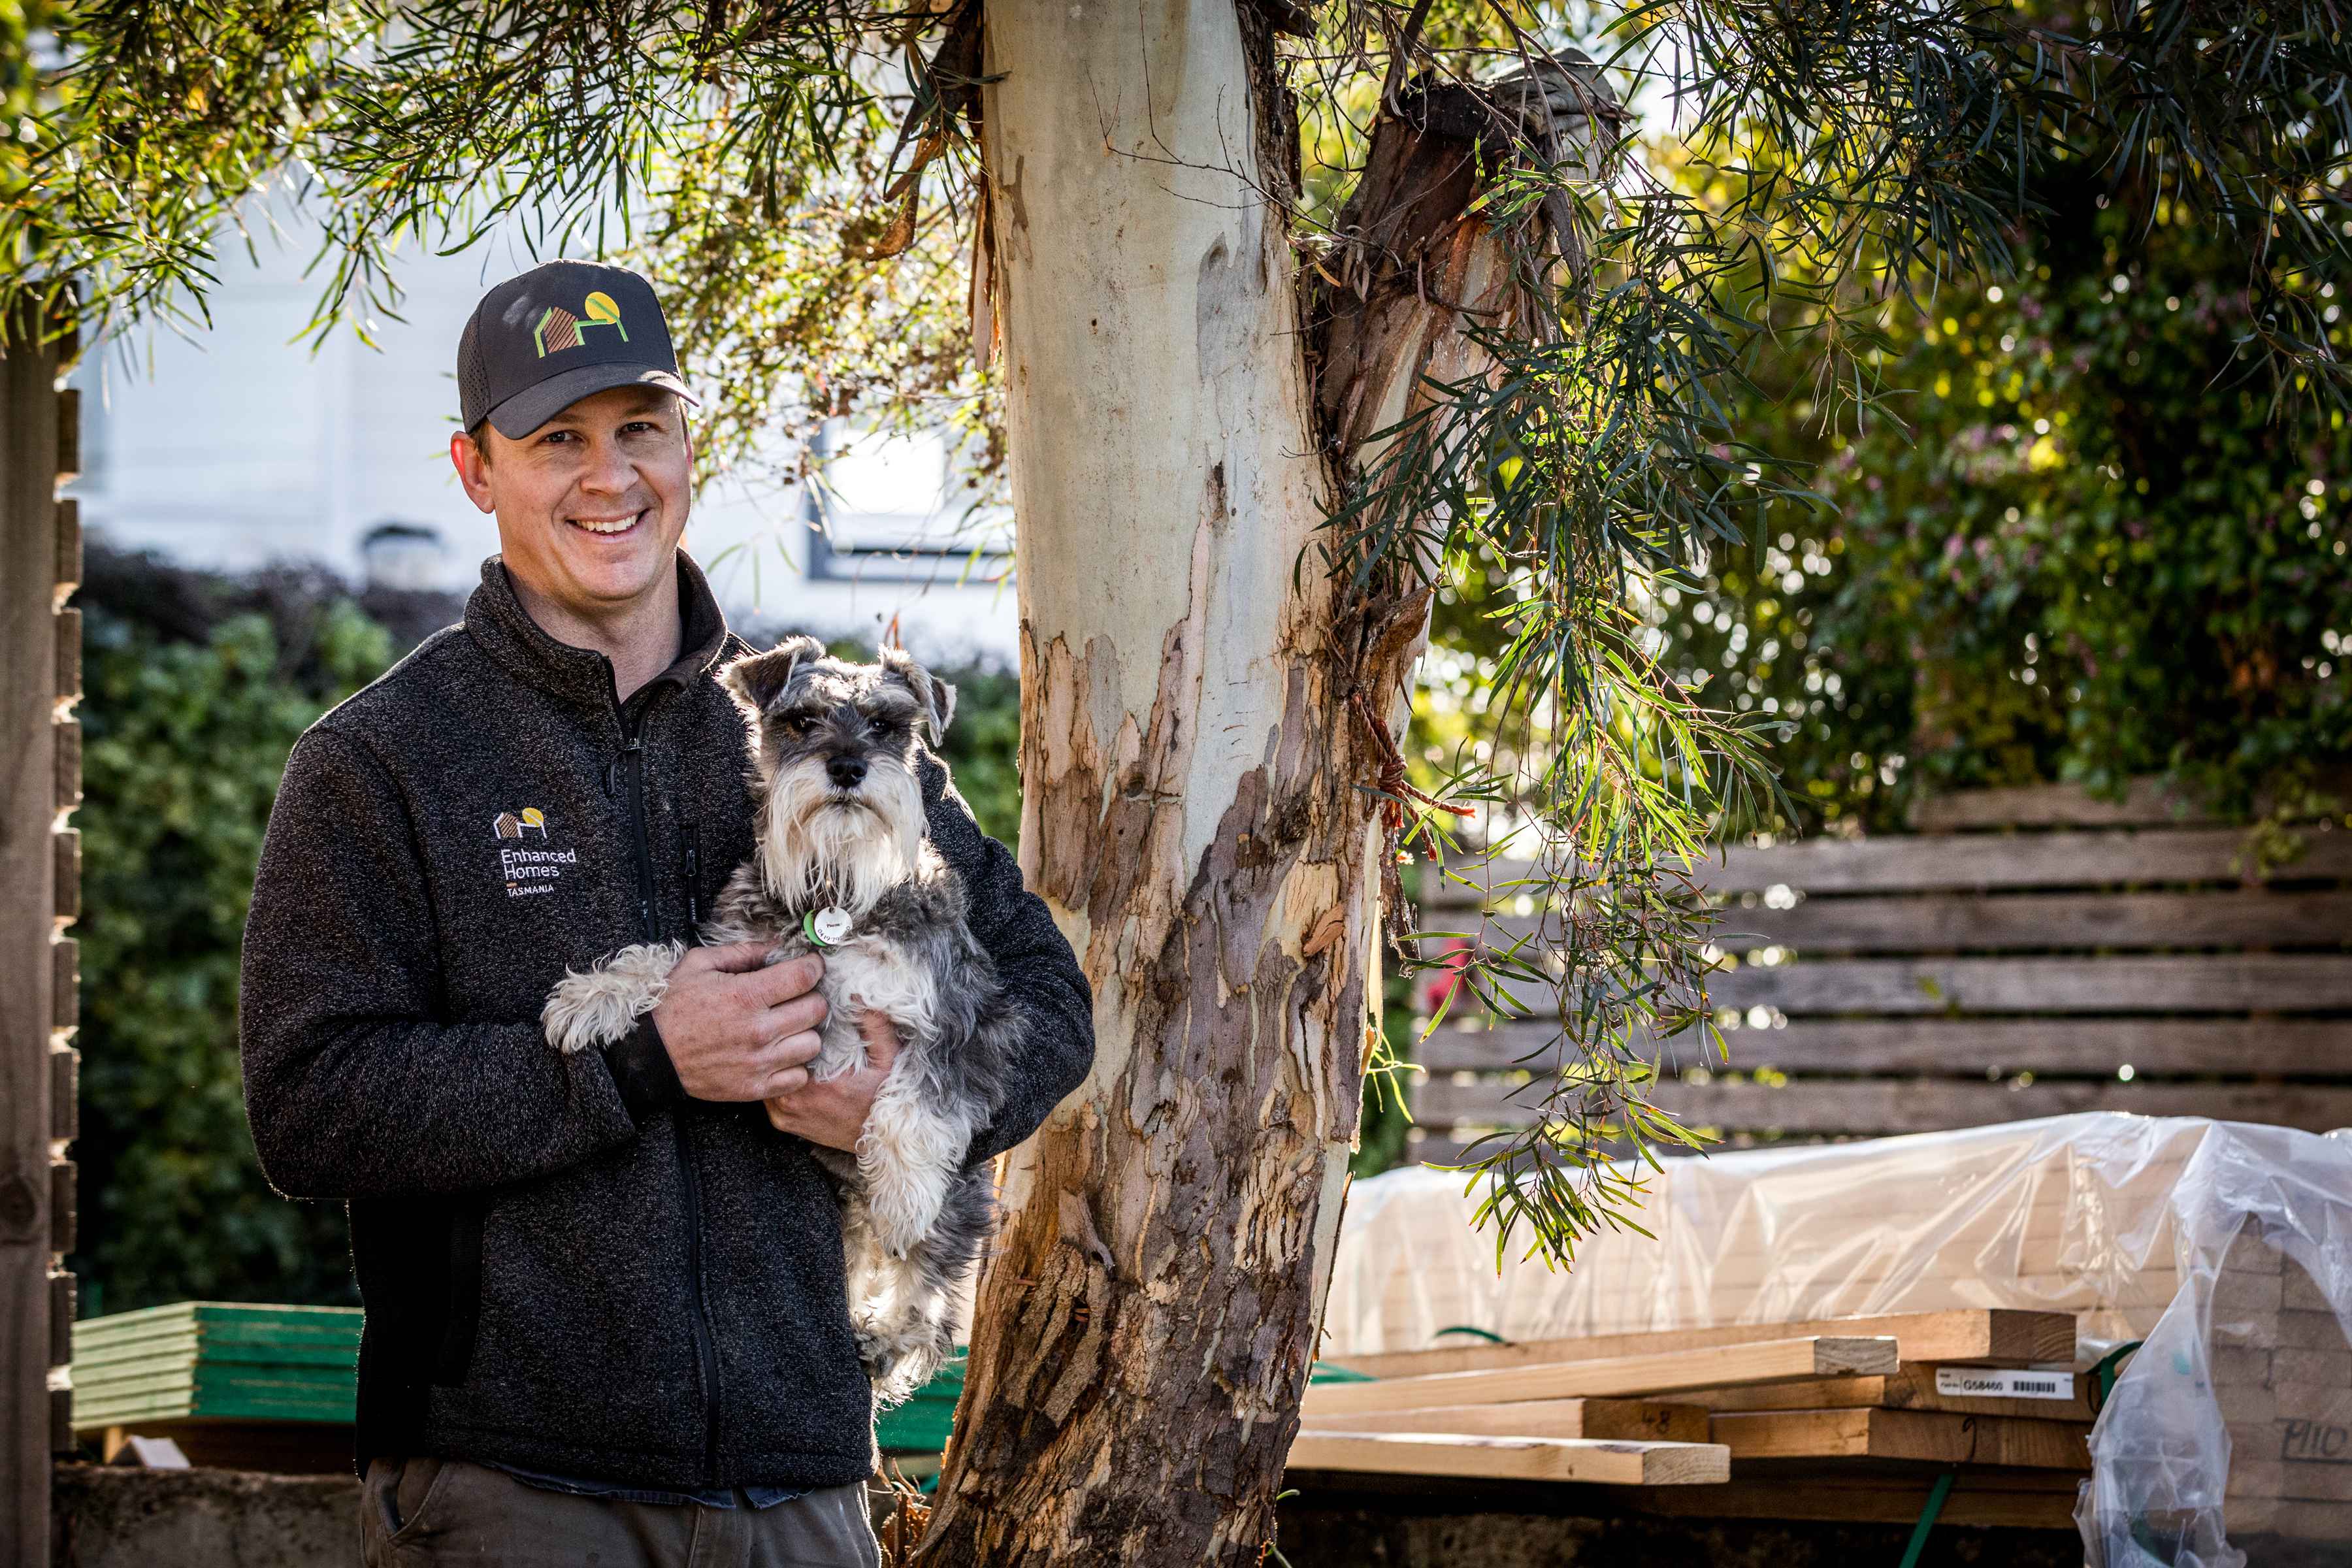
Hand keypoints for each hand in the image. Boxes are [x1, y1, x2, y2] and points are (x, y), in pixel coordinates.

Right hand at [649, 943, 826, 1100]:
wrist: (648, 1056)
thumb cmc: (672, 1007)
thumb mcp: (699, 965)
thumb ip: (742, 951)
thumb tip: (777, 944)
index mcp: (744, 995)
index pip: (804, 975)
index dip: (813, 966)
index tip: (810, 966)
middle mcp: (757, 1030)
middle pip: (816, 1009)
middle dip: (812, 996)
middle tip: (799, 995)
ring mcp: (758, 1062)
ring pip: (813, 1044)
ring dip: (806, 1032)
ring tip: (790, 1025)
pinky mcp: (754, 1088)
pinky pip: (798, 1077)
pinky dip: (795, 1065)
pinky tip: (781, 1053)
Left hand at [765, 1007, 900, 1151]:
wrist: (880, 1140)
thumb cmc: (883, 1099)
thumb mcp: (888, 1060)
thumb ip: (875, 1027)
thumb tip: (861, 995)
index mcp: (815, 1082)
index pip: (788, 1042)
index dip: (790, 1025)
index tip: (798, 1014)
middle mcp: (793, 1099)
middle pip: (772, 1058)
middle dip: (779, 1041)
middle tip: (787, 1025)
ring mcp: (784, 1113)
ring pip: (767, 1075)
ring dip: (775, 1061)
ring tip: (786, 1045)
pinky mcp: (783, 1123)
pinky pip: (769, 1094)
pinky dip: (776, 1080)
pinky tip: (789, 1069)